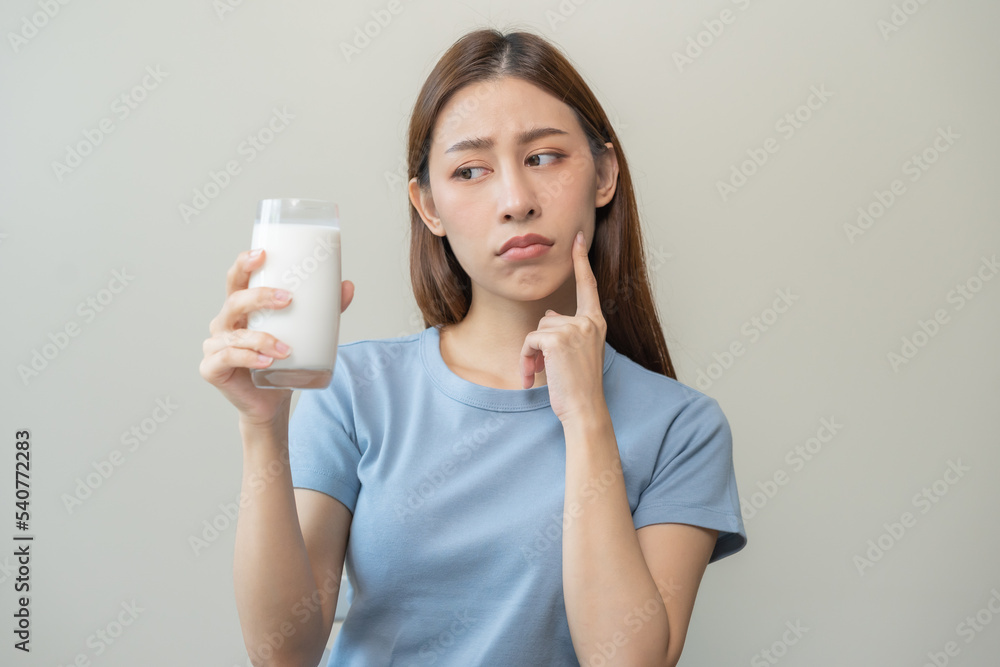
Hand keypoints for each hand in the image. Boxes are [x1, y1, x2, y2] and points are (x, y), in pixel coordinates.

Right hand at [199, 249, 354, 427]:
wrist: (272, 401)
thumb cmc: (283, 361)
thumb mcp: (305, 332)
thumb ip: (324, 310)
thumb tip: (348, 286)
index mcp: (240, 308)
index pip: (236, 279)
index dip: (244, 264)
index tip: (262, 254)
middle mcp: (224, 323)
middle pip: (234, 301)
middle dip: (259, 297)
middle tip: (287, 299)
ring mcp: (215, 346)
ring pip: (234, 334)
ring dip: (261, 338)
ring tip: (286, 348)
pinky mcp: (211, 369)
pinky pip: (228, 359)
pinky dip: (249, 359)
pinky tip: (267, 362)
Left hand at [519, 231, 606, 423]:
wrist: (584, 410)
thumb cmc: (579, 387)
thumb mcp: (576, 353)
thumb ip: (566, 330)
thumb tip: (549, 315)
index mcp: (596, 323)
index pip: (588, 286)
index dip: (581, 261)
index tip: (578, 238)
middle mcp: (589, 322)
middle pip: (548, 319)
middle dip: (539, 345)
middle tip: (541, 370)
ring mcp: (575, 329)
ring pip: (537, 330)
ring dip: (530, 355)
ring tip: (538, 374)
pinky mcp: (557, 339)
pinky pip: (529, 341)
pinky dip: (525, 359)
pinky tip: (532, 377)